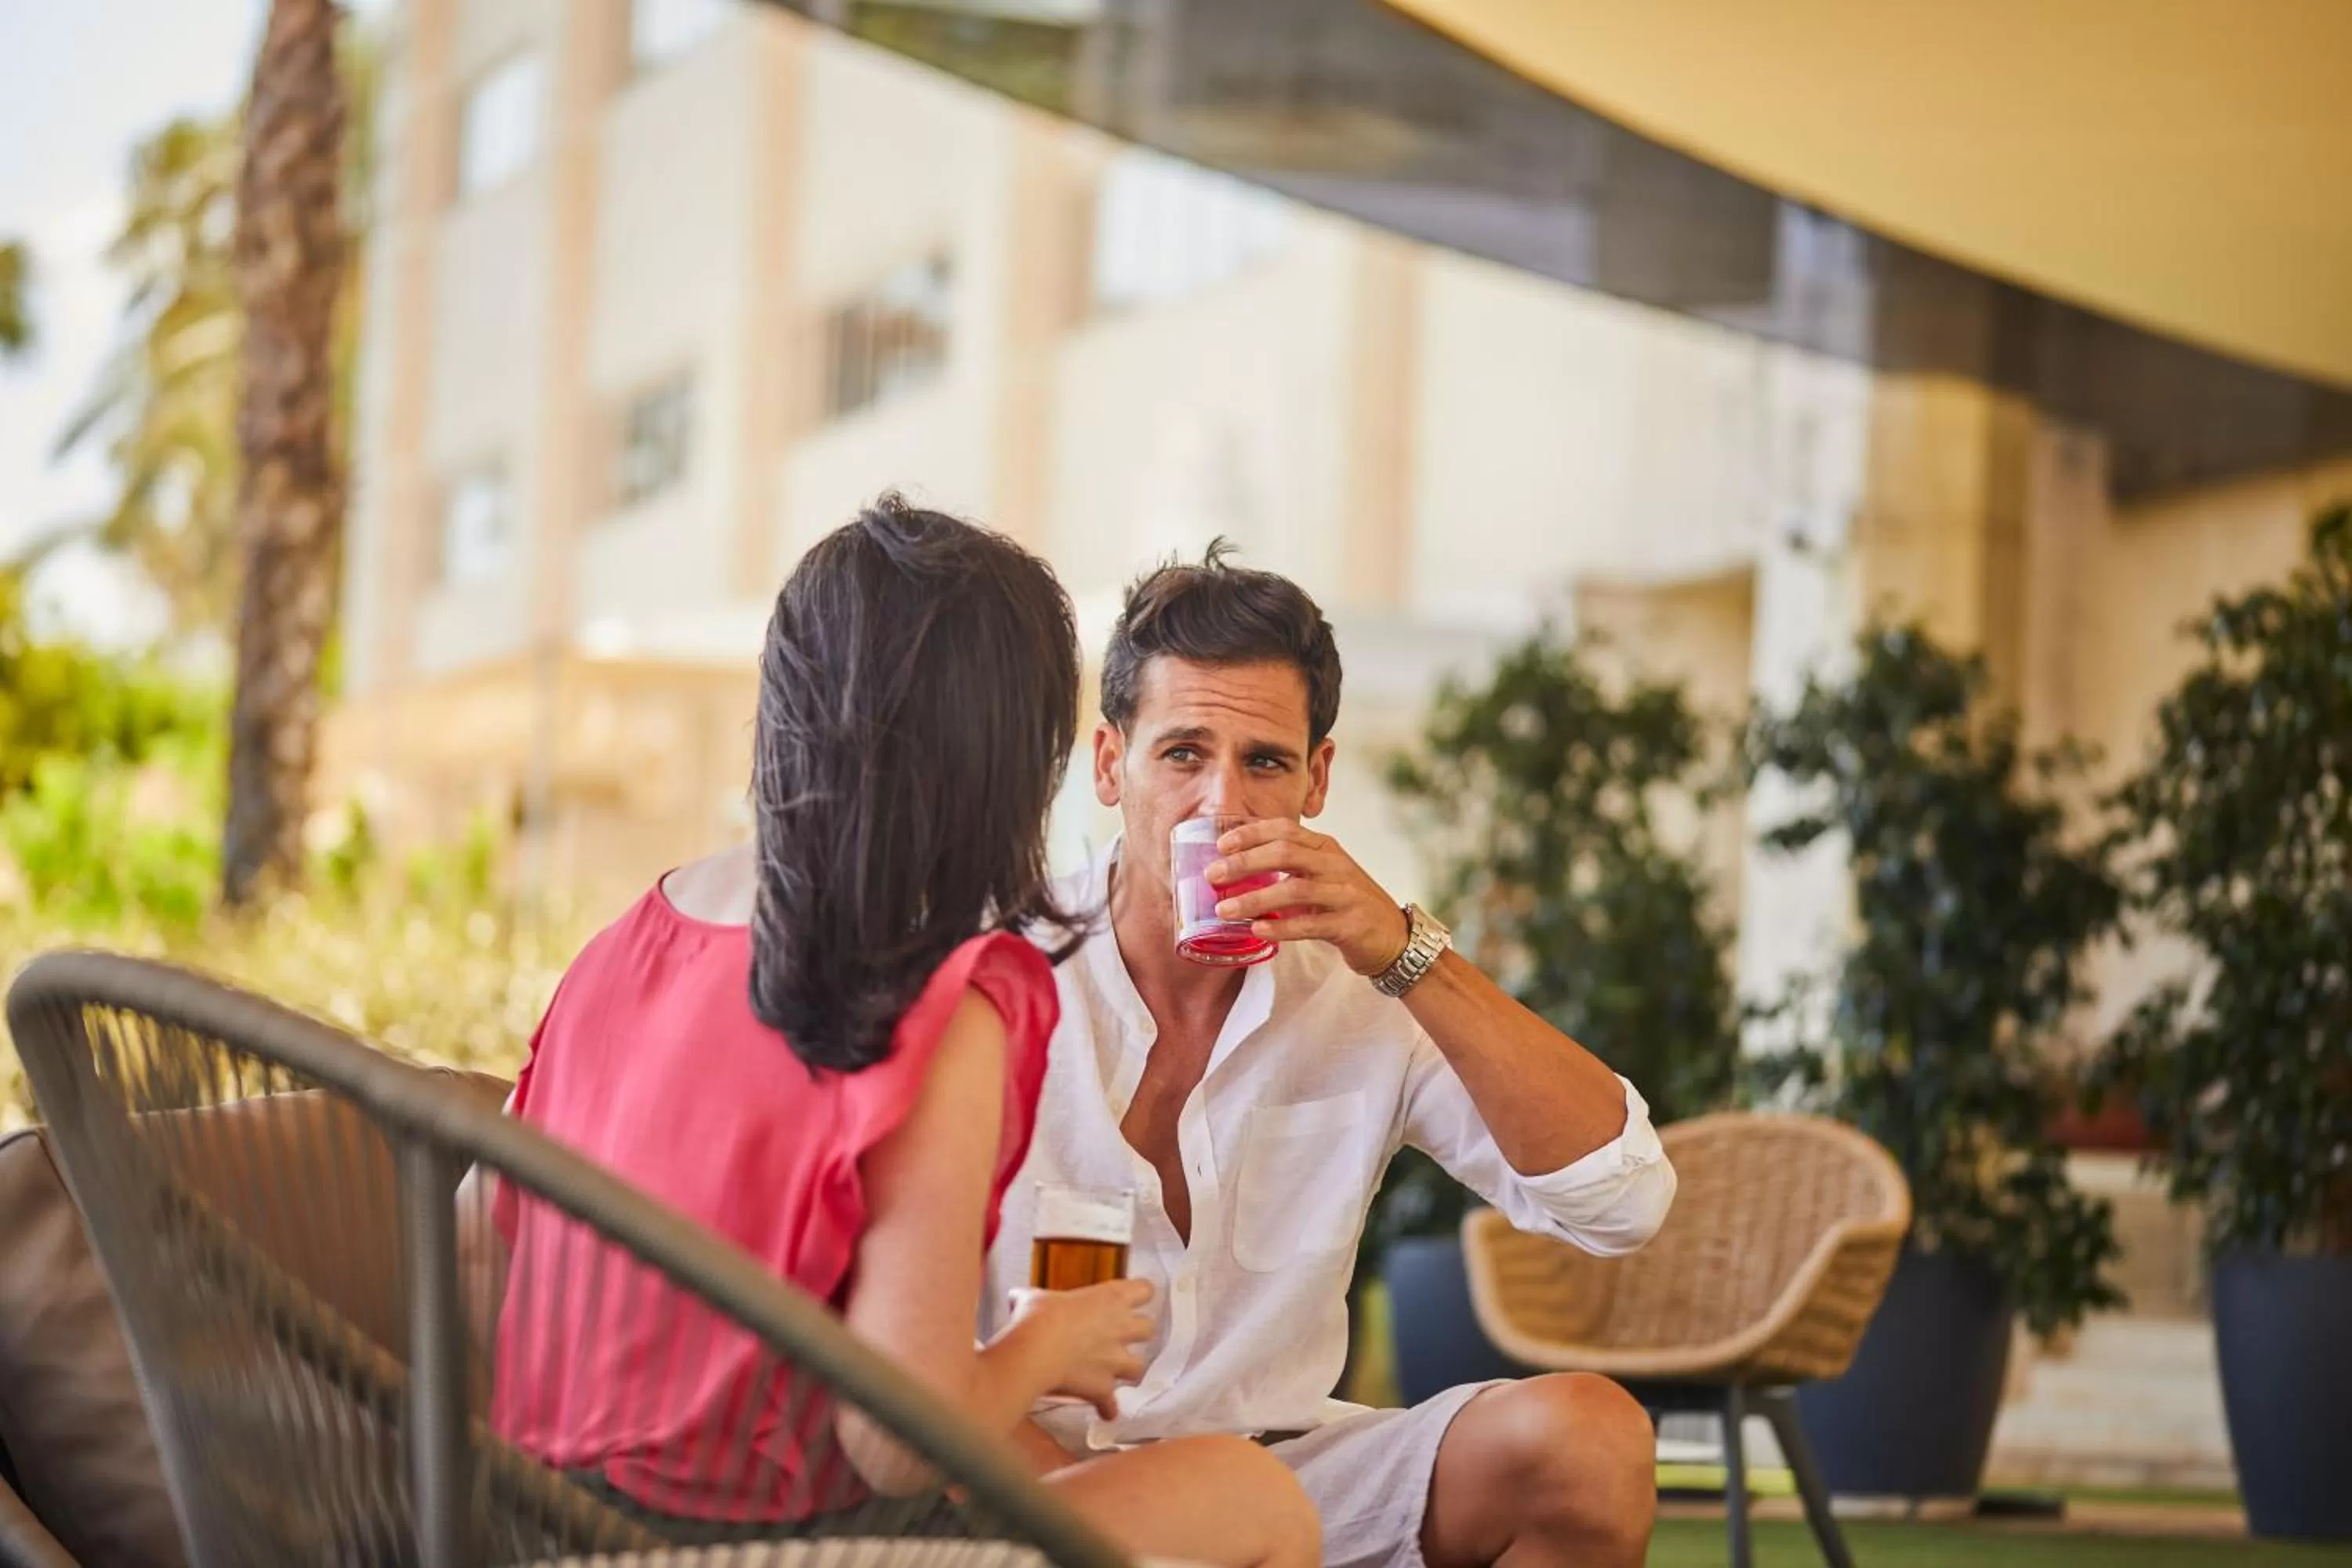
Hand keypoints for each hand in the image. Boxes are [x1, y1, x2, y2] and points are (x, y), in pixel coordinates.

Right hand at [1004, 1279, 1154, 1420]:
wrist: (1036, 1351)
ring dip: (1128, 1370)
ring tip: (1115, 1371)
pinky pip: (1112, 1404)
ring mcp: (1116, 1360)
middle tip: (1121, 1334)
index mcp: (1111, 1298)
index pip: (1144, 1290)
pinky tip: (1103, 1410)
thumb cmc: (1038, 1316)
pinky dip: (1108, 1407)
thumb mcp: (1033, 1297)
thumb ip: (1033, 1297)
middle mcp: (1121, 1328)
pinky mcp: (1104, 1388)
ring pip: (1139, 1367)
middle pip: (1148, 1328)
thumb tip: (1017, 1298)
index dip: (1139, 1293)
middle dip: (1138, 1332)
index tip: (1132, 1297)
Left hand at [1209, 820, 1410, 976]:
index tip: (1220, 844)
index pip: (1284, 830)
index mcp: (1324, 848)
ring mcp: (1345, 894)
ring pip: (1295, 889)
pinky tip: (1258, 930)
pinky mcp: (1350, 924)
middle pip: (1285, 853)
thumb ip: (1289, 867)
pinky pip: (1310, 924)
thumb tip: (1237, 868)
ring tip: (1224, 910)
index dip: (1251, 834)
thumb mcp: (1321, 876)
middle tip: (1213, 875)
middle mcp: (1335, 865)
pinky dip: (1281, 927)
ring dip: (1255, 899)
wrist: (1393, 937)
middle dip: (1245, 862)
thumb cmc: (1346, 904)